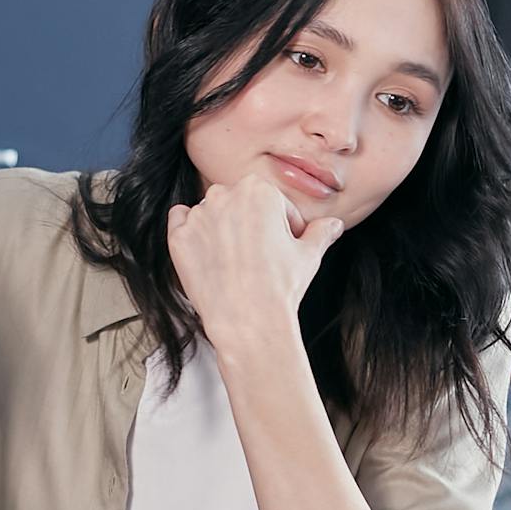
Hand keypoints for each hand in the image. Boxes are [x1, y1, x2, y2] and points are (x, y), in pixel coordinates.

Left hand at [166, 174, 342, 353]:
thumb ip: (321, 232)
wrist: (247, 319)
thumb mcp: (309, 254)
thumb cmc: (280, 285)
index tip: (284, 247)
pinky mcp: (178, 237)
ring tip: (235, 261)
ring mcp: (198, 216)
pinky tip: (206, 252)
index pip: (274, 203)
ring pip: (211, 213)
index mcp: (259, 189)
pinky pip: (180, 222)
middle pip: (241, 204)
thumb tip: (333, 225)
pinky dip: (191, 232)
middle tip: (260, 256)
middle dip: (251, 224)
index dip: (283, 228)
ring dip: (222, 229)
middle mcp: (224, 195)